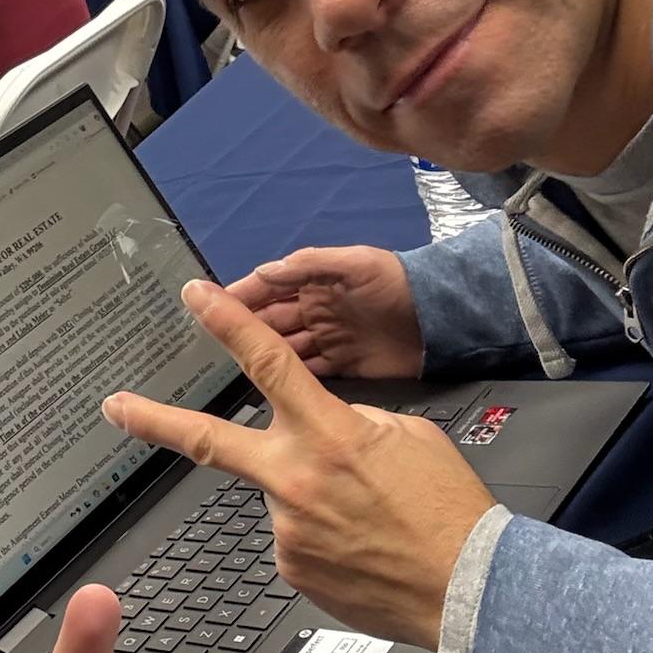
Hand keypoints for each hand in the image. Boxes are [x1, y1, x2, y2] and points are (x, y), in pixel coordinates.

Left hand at [103, 280, 494, 649]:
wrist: (468, 592)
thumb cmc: (448, 512)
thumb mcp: (408, 436)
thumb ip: (351, 422)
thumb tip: (321, 426)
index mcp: (329, 434)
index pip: (268, 363)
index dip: (226, 325)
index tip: (194, 298)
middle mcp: (295, 481)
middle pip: (208, 441)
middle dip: (153, 420)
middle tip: (114, 405)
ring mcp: (286, 529)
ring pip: (281, 496)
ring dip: (311, 499)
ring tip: (367, 520)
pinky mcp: (290, 568)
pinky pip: (296, 538)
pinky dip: (322, 536)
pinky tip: (360, 547)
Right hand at [226, 246, 423, 377]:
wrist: (445, 322)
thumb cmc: (403, 284)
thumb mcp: (357, 263)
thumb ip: (311, 264)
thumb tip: (264, 271)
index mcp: (315, 281)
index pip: (266, 289)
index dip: (238, 297)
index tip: (208, 304)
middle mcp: (316, 311)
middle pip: (269, 323)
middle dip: (241, 330)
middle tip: (211, 344)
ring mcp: (328, 340)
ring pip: (283, 351)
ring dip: (261, 358)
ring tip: (233, 369)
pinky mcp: (343, 367)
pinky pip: (308, 374)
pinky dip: (289, 381)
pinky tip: (271, 389)